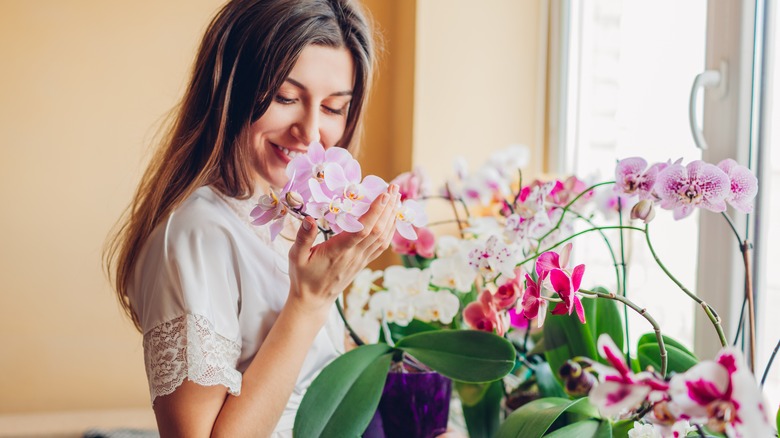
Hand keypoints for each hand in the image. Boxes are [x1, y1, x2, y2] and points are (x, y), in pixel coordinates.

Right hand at [286, 184, 398, 314]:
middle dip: (388, 207)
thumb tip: (308, 218)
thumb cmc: (304, 276)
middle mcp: (354, 255)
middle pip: (378, 229)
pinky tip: (393, 218)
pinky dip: (391, 229)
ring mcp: (362, 259)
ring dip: (392, 216)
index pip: (363, 230)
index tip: (384, 194)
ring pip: (383, 237)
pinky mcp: (364, 262)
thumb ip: (303, 238)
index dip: (375, 212)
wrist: (314, 300)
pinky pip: (382, 245)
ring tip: (397, 197)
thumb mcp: (296, 257)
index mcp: (339, 251)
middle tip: (394, 187)